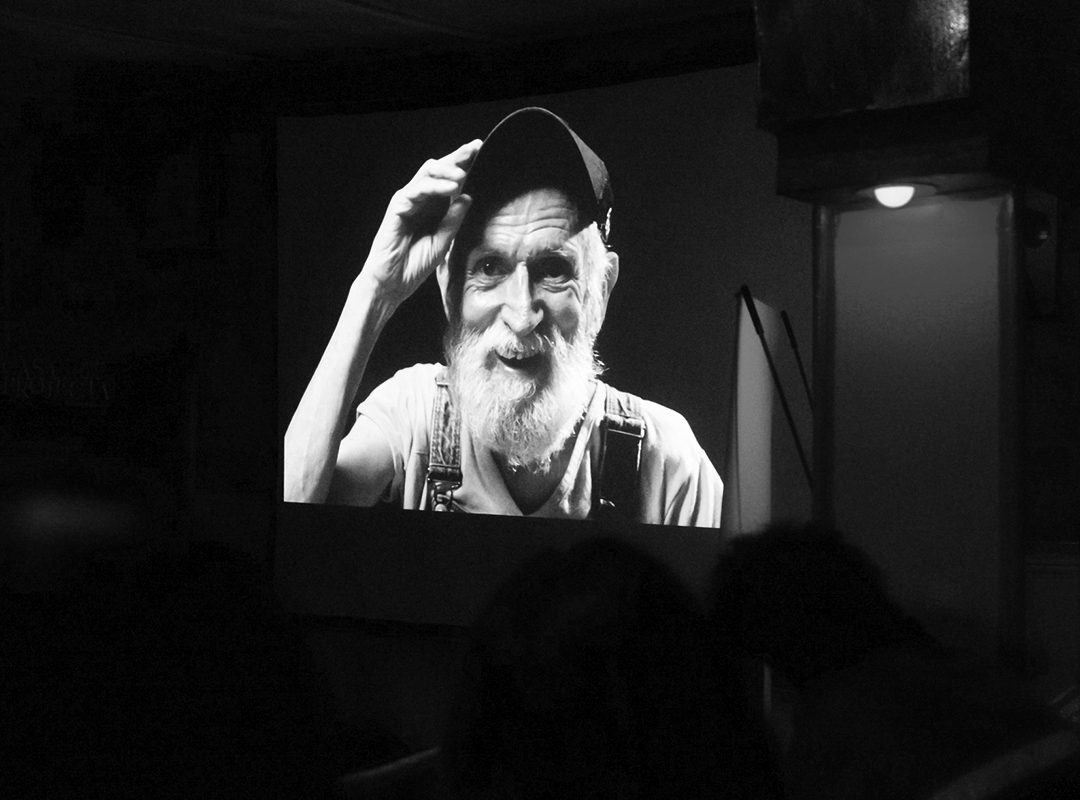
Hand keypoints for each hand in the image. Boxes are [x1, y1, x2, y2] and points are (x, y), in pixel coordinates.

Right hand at [360, 139, 482, 308]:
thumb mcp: (444, 241)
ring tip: (464, 173)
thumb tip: (468, 195)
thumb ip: (454, 219)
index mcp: (434, 207)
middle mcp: (421, 199)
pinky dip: (435, 187)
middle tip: (475, 147)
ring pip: (428, 173)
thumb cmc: (415, 264)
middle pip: (439, 169)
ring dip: (448, 170)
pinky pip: (417, 190)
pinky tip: (451, 188)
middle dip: (458, 157)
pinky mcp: (398, 207)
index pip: (450, 179)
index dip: (465, 164)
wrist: (393, 283)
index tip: (481, 151)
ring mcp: (408, 201)